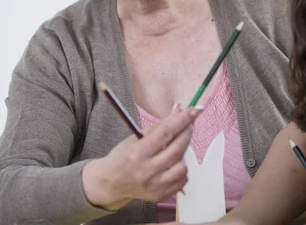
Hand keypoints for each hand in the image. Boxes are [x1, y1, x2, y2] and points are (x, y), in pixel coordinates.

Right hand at [82, 106, 200, 209]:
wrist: (110, 183)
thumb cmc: (123, 157)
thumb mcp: (136, 137)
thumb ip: (160, 126)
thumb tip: (179, 110)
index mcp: (138, 153)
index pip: (166, 133)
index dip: (182, 120)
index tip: (195, 110)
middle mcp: (146, 171)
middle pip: (177, 149)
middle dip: (187, 133)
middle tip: (189, 124)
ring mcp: (154, 186)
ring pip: (183, 166)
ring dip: (183, 154)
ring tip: (174, 150)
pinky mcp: (160, 195)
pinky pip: (182, 179)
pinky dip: (181, 169)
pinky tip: (172, 164)